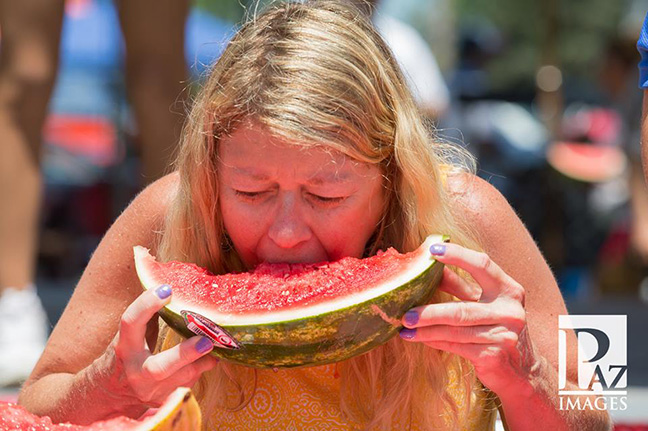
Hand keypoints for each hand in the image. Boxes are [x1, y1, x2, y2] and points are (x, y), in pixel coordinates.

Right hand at [96, 285, 218, 411]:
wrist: (113, 391)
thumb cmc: (129, 352)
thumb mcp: (132, 334)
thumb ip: (148, 315)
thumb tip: (171, 285)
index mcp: (124, 348)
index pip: (131, 323)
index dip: (146, 305)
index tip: (167, 288)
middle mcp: (136, 372)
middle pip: (159, 368)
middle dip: (185, 354)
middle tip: (207, 340)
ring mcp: (151, 391)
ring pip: (182, 379)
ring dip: (202, 361)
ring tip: (216, 344)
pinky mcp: (163, 401)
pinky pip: (189, 385)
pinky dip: (201, 369)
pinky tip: (210, 357)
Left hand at [399, 243, 539, 395]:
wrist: (522, 370)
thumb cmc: (497, 328)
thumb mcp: (485, 303)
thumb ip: (461, 286)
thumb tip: (431, 267)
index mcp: (509, 290)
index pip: (483, 265)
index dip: (457, 255)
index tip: (431, 250)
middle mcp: (510, 311)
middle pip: (462, 308)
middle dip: (430, 311)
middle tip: (404, 311)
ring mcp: (504, 335)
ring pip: (455, 330)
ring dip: (426, 329)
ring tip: (404, 326)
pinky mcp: (494, 356)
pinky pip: (456, 346)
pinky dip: (434, 341)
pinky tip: (418, 338)